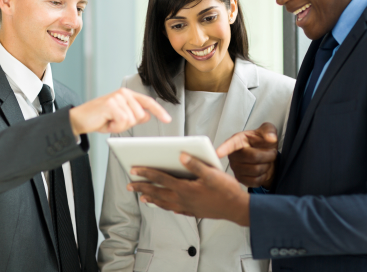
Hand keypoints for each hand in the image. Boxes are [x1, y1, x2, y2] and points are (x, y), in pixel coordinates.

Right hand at [69, 88, 170, 134]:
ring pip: (132, 120)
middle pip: (140, 115)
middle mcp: (124, 93)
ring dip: (120, 126)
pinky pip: (123, 121)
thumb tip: (147, 115)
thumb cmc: (99, 119)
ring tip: (108, 121)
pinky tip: (106, 122)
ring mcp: (117, 97)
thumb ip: (134, 115)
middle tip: (113, 122)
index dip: (159, 111)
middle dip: (128, 124)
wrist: (78, 120)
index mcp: (127, 95)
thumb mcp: (120, 118)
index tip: (168, 119)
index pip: (148, 102)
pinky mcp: (111, 104)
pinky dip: (115, 127)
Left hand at [128, 153, 249, 225]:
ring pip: (164, 203)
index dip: (146, 173)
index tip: (134, 169)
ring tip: (142, 197)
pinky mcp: (193, 211)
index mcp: (185, 188)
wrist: (236, 208)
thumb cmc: (225, 190)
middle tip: (129, 185)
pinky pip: (174, 209)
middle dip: (142, 188)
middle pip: (158, 192)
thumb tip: (180, 155)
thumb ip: (195, 164)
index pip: (161, 178)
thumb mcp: (212, 174)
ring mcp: (187, 207)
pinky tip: (165, 206)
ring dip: (152, 198)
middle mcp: (182, 199)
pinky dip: (165, 206)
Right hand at [216, 123, 277, 188]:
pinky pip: (255, 181)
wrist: (267, 157)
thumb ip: (269, 130)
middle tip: (271, 152)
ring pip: (255, 170)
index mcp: (238, 140)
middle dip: (267, 155)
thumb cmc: (263, 142)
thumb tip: (271, 138)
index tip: (218, 153)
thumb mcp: (268, 131)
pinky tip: (262, 170)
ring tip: (266, 161)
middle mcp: (233, 155)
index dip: (224, 148)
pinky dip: (264, 176)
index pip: (230, 144)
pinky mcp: (240, 179)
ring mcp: (235, 168)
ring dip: (267, 165)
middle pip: (252, 157)